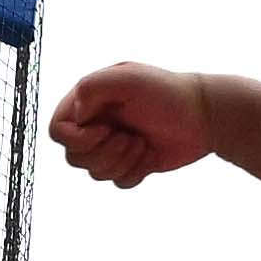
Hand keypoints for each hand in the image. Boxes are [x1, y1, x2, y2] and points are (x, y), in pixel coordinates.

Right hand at [48, 61, 213, 186]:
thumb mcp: (129, 78)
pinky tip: (150, 155)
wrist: (203, 116)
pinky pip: (117, 182)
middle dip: (104, 153)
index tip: (105, 129)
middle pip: (74, 157)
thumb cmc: (167, 93)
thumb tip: (76, 114)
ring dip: (121, 162)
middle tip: (130, 137)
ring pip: (95, 173)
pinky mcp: (130, 164)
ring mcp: (113, 146)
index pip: (58, 130)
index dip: (77, 138)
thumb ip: (92, 87)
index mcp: (89, 102)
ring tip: (142, 143)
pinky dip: (135, 172)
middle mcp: (96, 124)